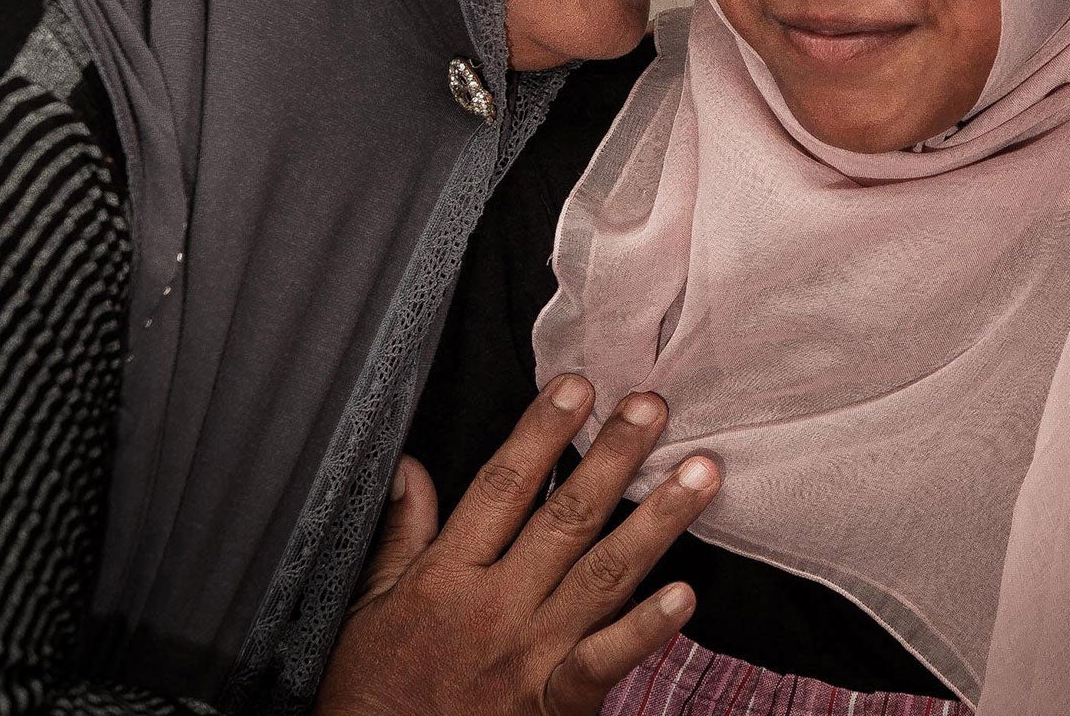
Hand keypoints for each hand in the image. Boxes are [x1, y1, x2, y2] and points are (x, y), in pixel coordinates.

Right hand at [316, 375, 721, 714]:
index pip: (503, 487)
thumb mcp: (370, 605)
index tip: (577, 386)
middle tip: (652, 407)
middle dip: (613, 456)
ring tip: (699, 474)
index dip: (542, 432)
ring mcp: (532, 652)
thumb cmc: (377, 688)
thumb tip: (411, 465)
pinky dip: (647, 629)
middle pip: (566, 518)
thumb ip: (401, 533)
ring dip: (656, 521)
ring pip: (603, 574)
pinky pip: (608, 659)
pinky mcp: (558, 700)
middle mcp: (496, 606)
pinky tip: (687, 595)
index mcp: (448, 575)